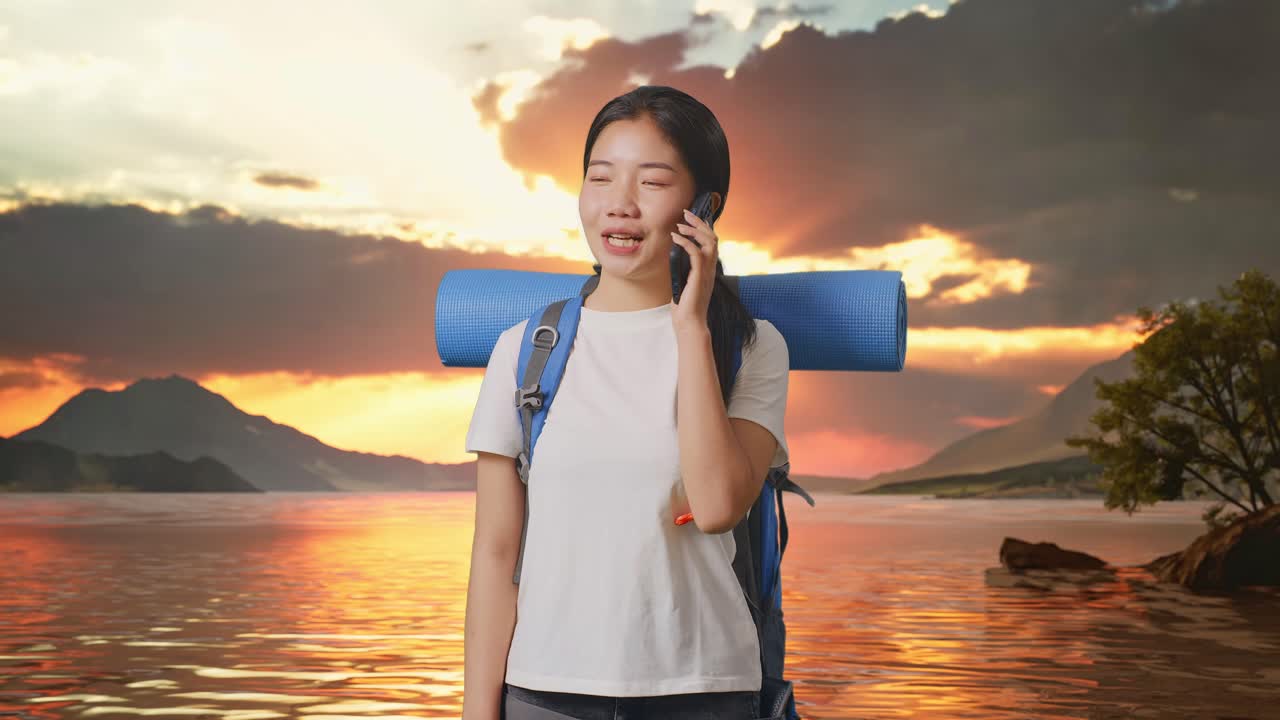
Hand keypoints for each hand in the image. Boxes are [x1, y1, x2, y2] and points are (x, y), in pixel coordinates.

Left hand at [670, 207, 718, 332]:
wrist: (689, 323)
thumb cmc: (685, 306)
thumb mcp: (684, 283)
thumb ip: (683, 269)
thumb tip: (674, 256)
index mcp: (709, 269)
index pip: (711, 242)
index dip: (703, 227)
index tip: (690, 219)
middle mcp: (711, 268)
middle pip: (713, 237)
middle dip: (700, 222)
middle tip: (686, 213)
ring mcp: (707, 272)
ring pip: (709, 242)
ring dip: (695, 230)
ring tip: (681, 225)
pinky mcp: (699, 277)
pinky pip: (696, 253)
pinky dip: (686, 243)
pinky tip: (676, 238)